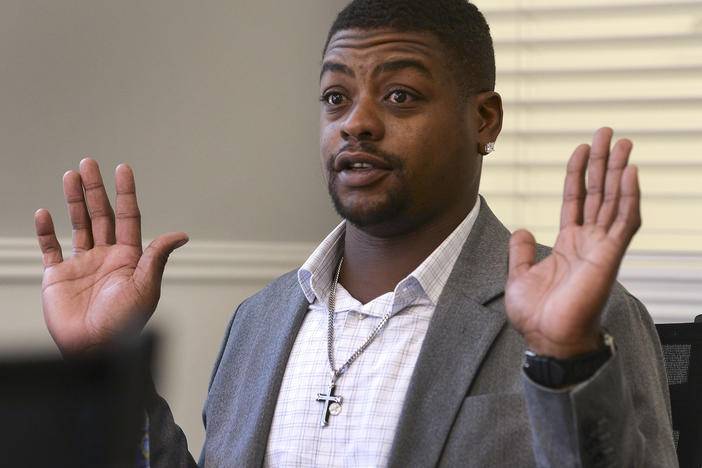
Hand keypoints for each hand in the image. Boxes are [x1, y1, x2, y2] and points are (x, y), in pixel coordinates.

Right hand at [35, 158, 187, 354]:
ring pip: (78, 224)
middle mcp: (106, 257)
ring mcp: (82, 265)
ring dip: (74, 201)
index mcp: (129, 258)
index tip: (122, 169)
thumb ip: (157, 257)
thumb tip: (181, 234)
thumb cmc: (124, 324)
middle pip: (101, 215)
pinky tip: (44, 213)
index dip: (125, 193)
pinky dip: (46, 231)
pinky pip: (50, 248)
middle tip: (90, 163)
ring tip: (71, 176)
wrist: (95, 350)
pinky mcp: (58, 277)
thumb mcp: (145, 287)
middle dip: (95, 189)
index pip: (127, 217)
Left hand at [505, 128, 640, 357]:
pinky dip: (629, 196)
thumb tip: (523, 230)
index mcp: (568, 244)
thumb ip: (521, 251)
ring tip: (622, 143)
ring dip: (619, 171)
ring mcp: (601, 248)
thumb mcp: (519, 275)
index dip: (578, 173)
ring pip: (614, 200)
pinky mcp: (610, 257)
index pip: (576, 199)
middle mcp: (588, 242)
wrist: (547, 339)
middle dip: (602, 162)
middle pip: (599, 192)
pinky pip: (625, 221)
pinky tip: (631, 173)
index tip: (581, 148)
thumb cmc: (536, 315)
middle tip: (607, 133)